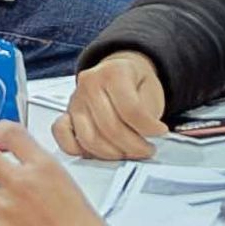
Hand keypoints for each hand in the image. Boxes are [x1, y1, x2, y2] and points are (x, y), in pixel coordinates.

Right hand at [55, 51, 171, 160]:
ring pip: (90, 138)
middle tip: (147, 149)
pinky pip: (63, 137)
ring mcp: (75, 100)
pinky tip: (99, 152)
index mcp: (113, 72)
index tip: (160, 132)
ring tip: (128, 152)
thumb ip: (147, 113)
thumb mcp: (150, 89)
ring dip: (112, 153)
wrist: (119, 73)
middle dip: (134, 146)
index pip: (130, 109)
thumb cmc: (135, 82)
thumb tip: (144, 137)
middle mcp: (90, 83)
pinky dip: (79, 150)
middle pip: (111, 127)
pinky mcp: (66, 114)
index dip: (148, 127)